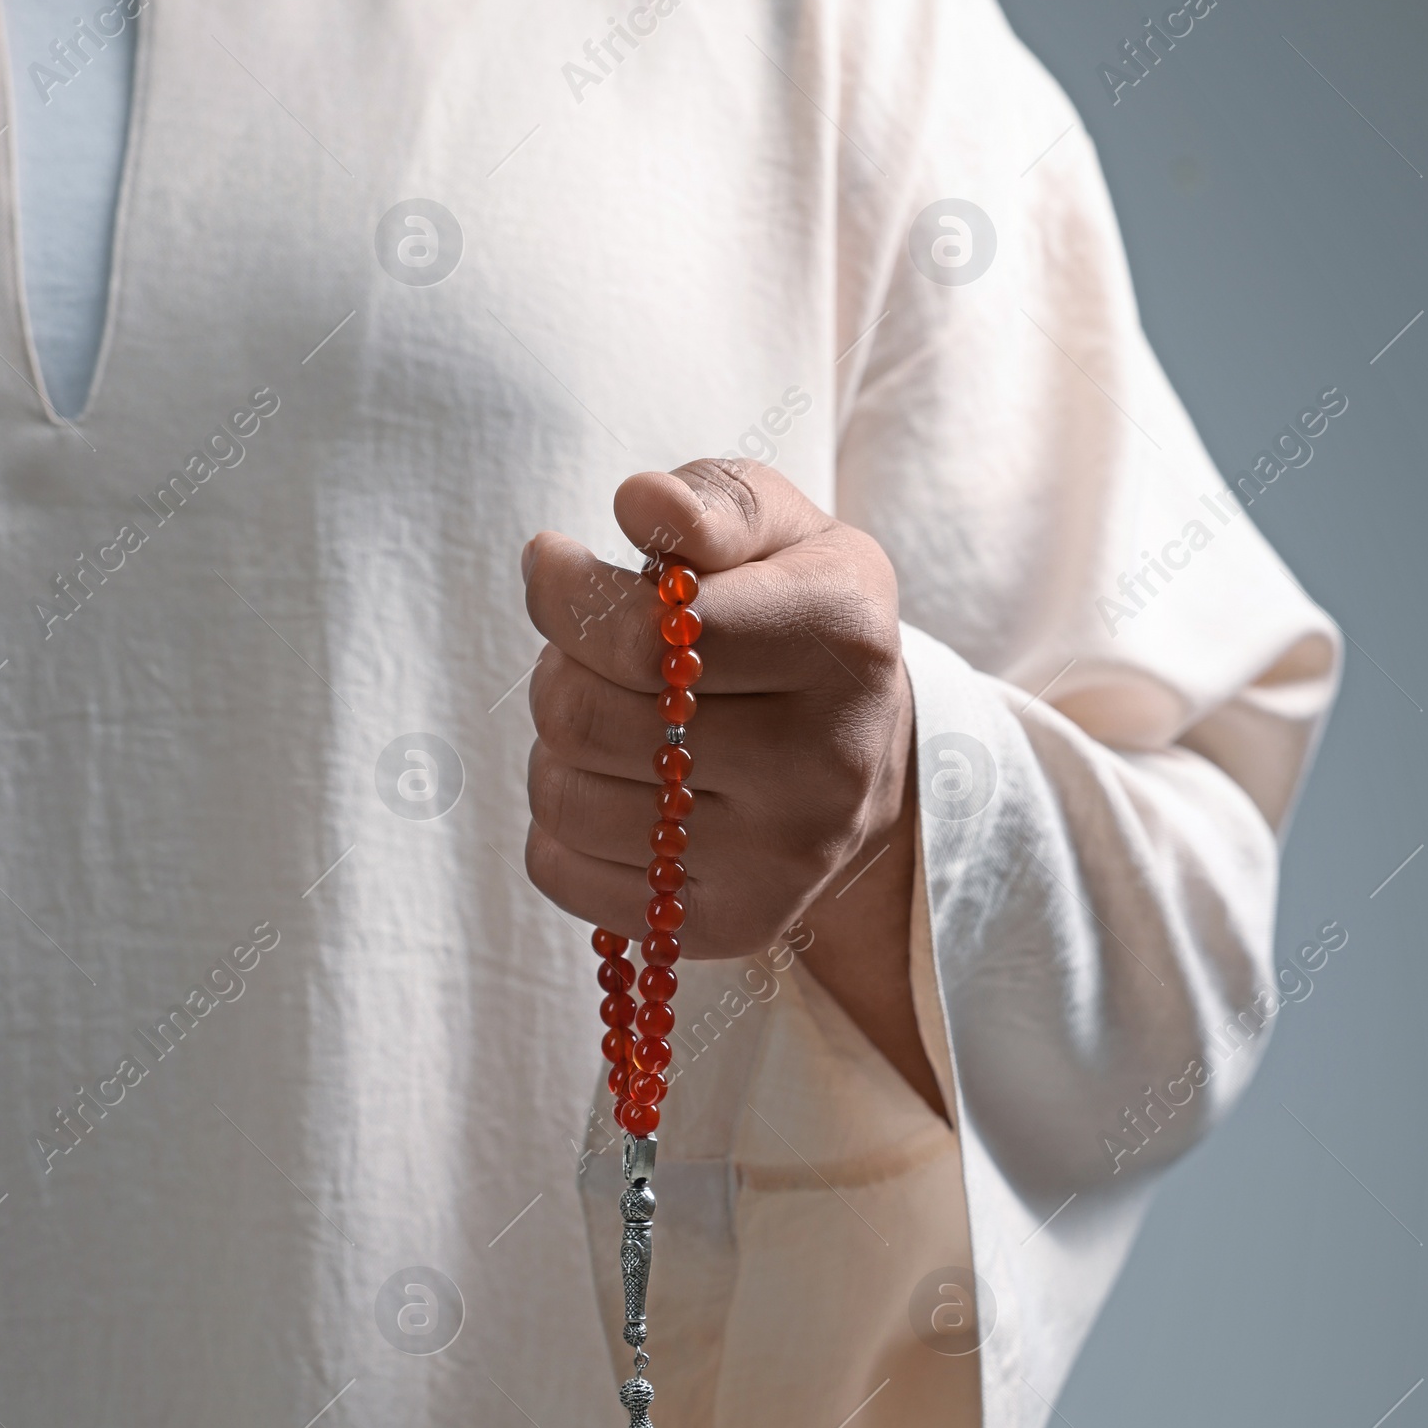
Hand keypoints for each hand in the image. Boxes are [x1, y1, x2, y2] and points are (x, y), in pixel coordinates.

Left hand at [520, 459, 944, 1114]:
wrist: (872, 765)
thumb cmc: (798, 622)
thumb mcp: (784, 532)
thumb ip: (714, 501)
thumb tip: (640, 504)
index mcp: (840, 640)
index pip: (645, 636)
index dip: (565, 593)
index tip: (555, 565)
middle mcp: (821, 766)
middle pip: (588, 721)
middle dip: (559, 667)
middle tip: (587, 651)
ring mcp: (778, 862)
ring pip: (564, 799)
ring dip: (555, 746)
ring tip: (608, 720)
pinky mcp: (730, 926)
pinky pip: (563, 873)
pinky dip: (559, 824)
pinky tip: (613, 789)